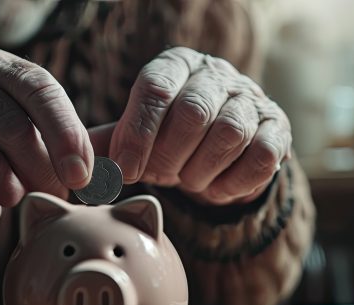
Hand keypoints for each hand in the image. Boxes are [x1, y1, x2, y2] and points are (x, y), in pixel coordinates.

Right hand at [0, 47, 92, 250]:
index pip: (40, 88)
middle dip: (43, 172)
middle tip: (53, 191)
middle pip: (16, 130)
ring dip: (11, 193)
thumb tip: (116, 165)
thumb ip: (64, 139)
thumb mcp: (22, 129)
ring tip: (12, 194)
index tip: (84, 174)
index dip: (68, 133)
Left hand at [109, 47, 290, 204]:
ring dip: (200, 171)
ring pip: (229, 134)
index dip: (137, 134)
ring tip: (186, 181)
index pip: (155, 89)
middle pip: (194, 112)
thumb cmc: (170, 137)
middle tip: (158, 176)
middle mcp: (216, 74)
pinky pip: (260, 158)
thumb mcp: (138, 134)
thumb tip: (76, 169)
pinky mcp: (277, 129)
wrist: (224, 146)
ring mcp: (251, 99)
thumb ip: (109, 145)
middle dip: (169, 156)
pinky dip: (232, 183)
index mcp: (175, 66)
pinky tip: (214, 189)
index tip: (125, 171)